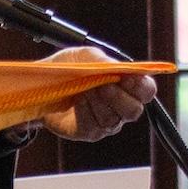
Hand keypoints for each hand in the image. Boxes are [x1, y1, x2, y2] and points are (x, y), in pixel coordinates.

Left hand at [38, 45, 156, 142]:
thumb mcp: (84, 56)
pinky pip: (94, 125)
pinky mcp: (90, 132)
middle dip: (119, 97)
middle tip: (103, 86)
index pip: (146, 91)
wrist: (41, 84)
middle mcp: (121, 107)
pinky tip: (77, 101)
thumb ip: (103, 60)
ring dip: (98, 103)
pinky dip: (85, 111)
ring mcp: (106, 122)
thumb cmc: (69, 68)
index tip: (128, 78)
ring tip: (84, 90)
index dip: (141, 86)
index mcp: (127, 86)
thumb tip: (117, 68)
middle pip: (134, 110)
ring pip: (112, 119)